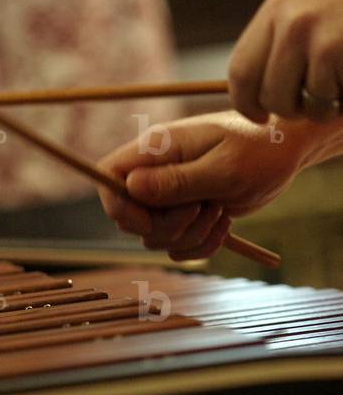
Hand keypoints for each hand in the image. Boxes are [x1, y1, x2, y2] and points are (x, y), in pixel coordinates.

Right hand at [97, 111, 310, 259]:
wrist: (286, 150)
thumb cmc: (260, 149)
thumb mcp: (223, 168)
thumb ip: (176, 180)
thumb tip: (130, 186)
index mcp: (156, 149)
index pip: (107, 177)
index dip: (118, 207)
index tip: (148, 222)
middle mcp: (156, 171)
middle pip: (129, 217)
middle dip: (165, 227)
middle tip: (202, 209)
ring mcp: (170, 193)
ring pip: (154, 236)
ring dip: (188, 237)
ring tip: (219, 212)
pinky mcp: (185, 212)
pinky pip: (176, 245)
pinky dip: (199, 245)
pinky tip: (224, 225)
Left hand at [229, 0, 342, 122]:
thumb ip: (283, 35)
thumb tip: (251, 89)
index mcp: (278, 8)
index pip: (241, 70)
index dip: (246, 103)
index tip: (259, 116)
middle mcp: (292, 21)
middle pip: (269, 95)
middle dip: (291, 110)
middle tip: (313, 103)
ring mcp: (321, 38)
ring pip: (305, 104)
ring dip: (326, 107)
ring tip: (342, 84)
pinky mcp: (341, 52)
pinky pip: (334, 100)